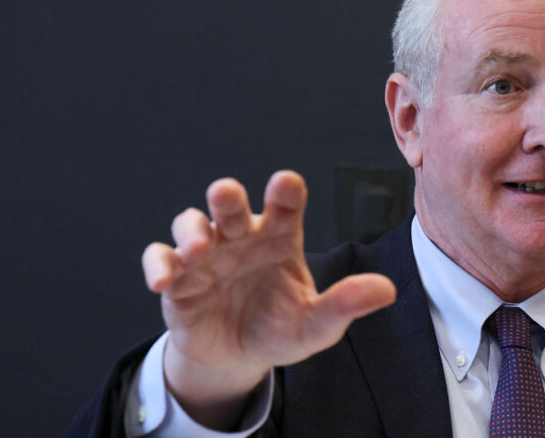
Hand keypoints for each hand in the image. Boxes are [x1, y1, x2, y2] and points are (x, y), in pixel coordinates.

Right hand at [141, 170, 396, 428]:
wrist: (238, 359)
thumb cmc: (280, 328)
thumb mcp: (316, 325)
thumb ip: (345, 304)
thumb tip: (386, 289)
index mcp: (280, 237)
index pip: (285, 204)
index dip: (284, 190)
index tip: (286, 184)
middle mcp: (242, 236)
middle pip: (232, 204)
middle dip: (228, 196)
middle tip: (227, 195)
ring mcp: (206, 254)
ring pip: (191, 223)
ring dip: (192, 229)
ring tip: (200, 248)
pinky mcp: (177, 278)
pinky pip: (160, 259)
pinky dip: (158, 265)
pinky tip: (163, 281)